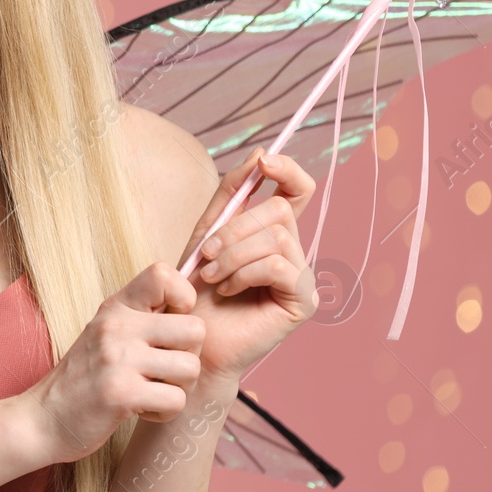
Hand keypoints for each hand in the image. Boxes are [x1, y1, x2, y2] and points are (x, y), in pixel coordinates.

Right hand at [26, 262, 204, 465]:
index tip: (170, 326)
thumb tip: (190, 305)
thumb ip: (141, 317)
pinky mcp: (122, 393)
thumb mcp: (106, 334)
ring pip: (191, 368)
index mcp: (116, 307)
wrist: (45, 418)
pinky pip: (176, 400)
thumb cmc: (85, 378)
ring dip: (179, 388)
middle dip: (189, 356)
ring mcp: (118, 358)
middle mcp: (117, 326)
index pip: (164, 274)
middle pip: (196, 329)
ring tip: (152, 391)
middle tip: (164, 371)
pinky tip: (142, 409)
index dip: (184, 299)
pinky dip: (165, 412)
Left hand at [182, 146, 318, 382]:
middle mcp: (293, 250)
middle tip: (206, 254)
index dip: (288, 170)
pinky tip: (227, 290)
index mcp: (272, 232)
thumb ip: (232, 193)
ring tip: (211, 276)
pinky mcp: (303, 300)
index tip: (264, 162)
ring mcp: (301, 275)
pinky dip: (243, 273)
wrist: (188, 337)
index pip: (298, 189)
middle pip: (279, 210)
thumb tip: (260, 154)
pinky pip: (278, 266)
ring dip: (233, 254)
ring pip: (276, 237)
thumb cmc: (193, 288)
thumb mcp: (205, 231)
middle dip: (233, 228)